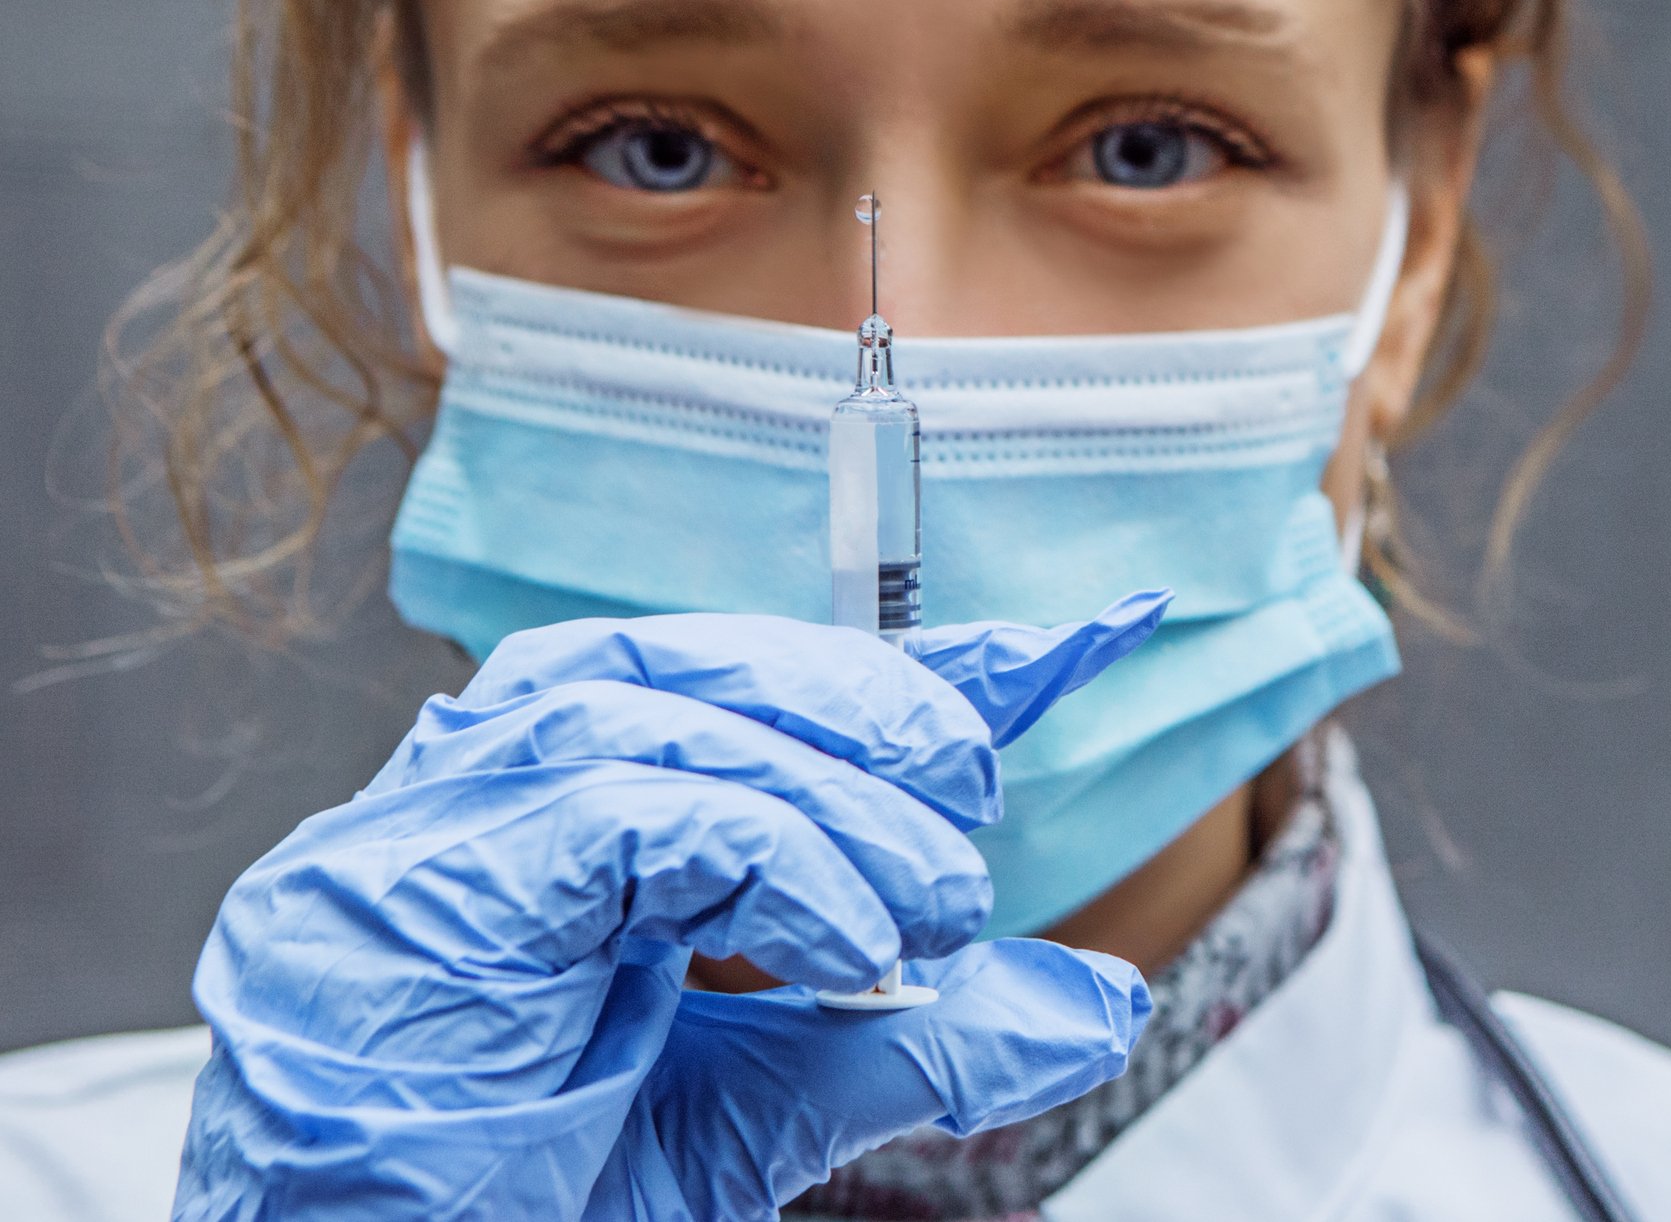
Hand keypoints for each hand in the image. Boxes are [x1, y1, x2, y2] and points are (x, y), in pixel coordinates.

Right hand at [174, 592, 1168, 1219]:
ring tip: (942, 891)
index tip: (1046, 651)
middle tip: (976, 782)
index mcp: (548, 823)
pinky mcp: (425, 889)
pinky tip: (847, 936)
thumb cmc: (524, 1208)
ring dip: (836, 791)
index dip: (891, 663)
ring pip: (668, 718)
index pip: (735, 695)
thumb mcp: (763, 1113)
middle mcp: (481, 799)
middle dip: (861, 701)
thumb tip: (1098, 1004)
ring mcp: (435, 834)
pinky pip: (634, 812)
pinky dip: (770, 856)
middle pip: (690, 669)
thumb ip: (917, 1043)